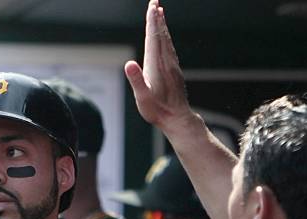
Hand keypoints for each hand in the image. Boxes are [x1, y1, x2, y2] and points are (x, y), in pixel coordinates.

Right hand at [125, 1, 193, 133]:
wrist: (177, 119)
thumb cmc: (157, 111)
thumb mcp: (143, 98)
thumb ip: (136, 80)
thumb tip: (129, 64)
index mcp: (156, 65)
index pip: (154, 38)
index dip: (152, 22)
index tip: (152, 7)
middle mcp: (166, 62)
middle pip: (161, 35)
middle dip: (157, 18)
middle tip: (155, 2)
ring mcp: (172, 66)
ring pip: (167, 41)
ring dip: (163, 26)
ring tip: (161, 14)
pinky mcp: (175, 72)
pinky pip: (170, 49)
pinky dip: (167, 38)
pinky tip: (166, 38)